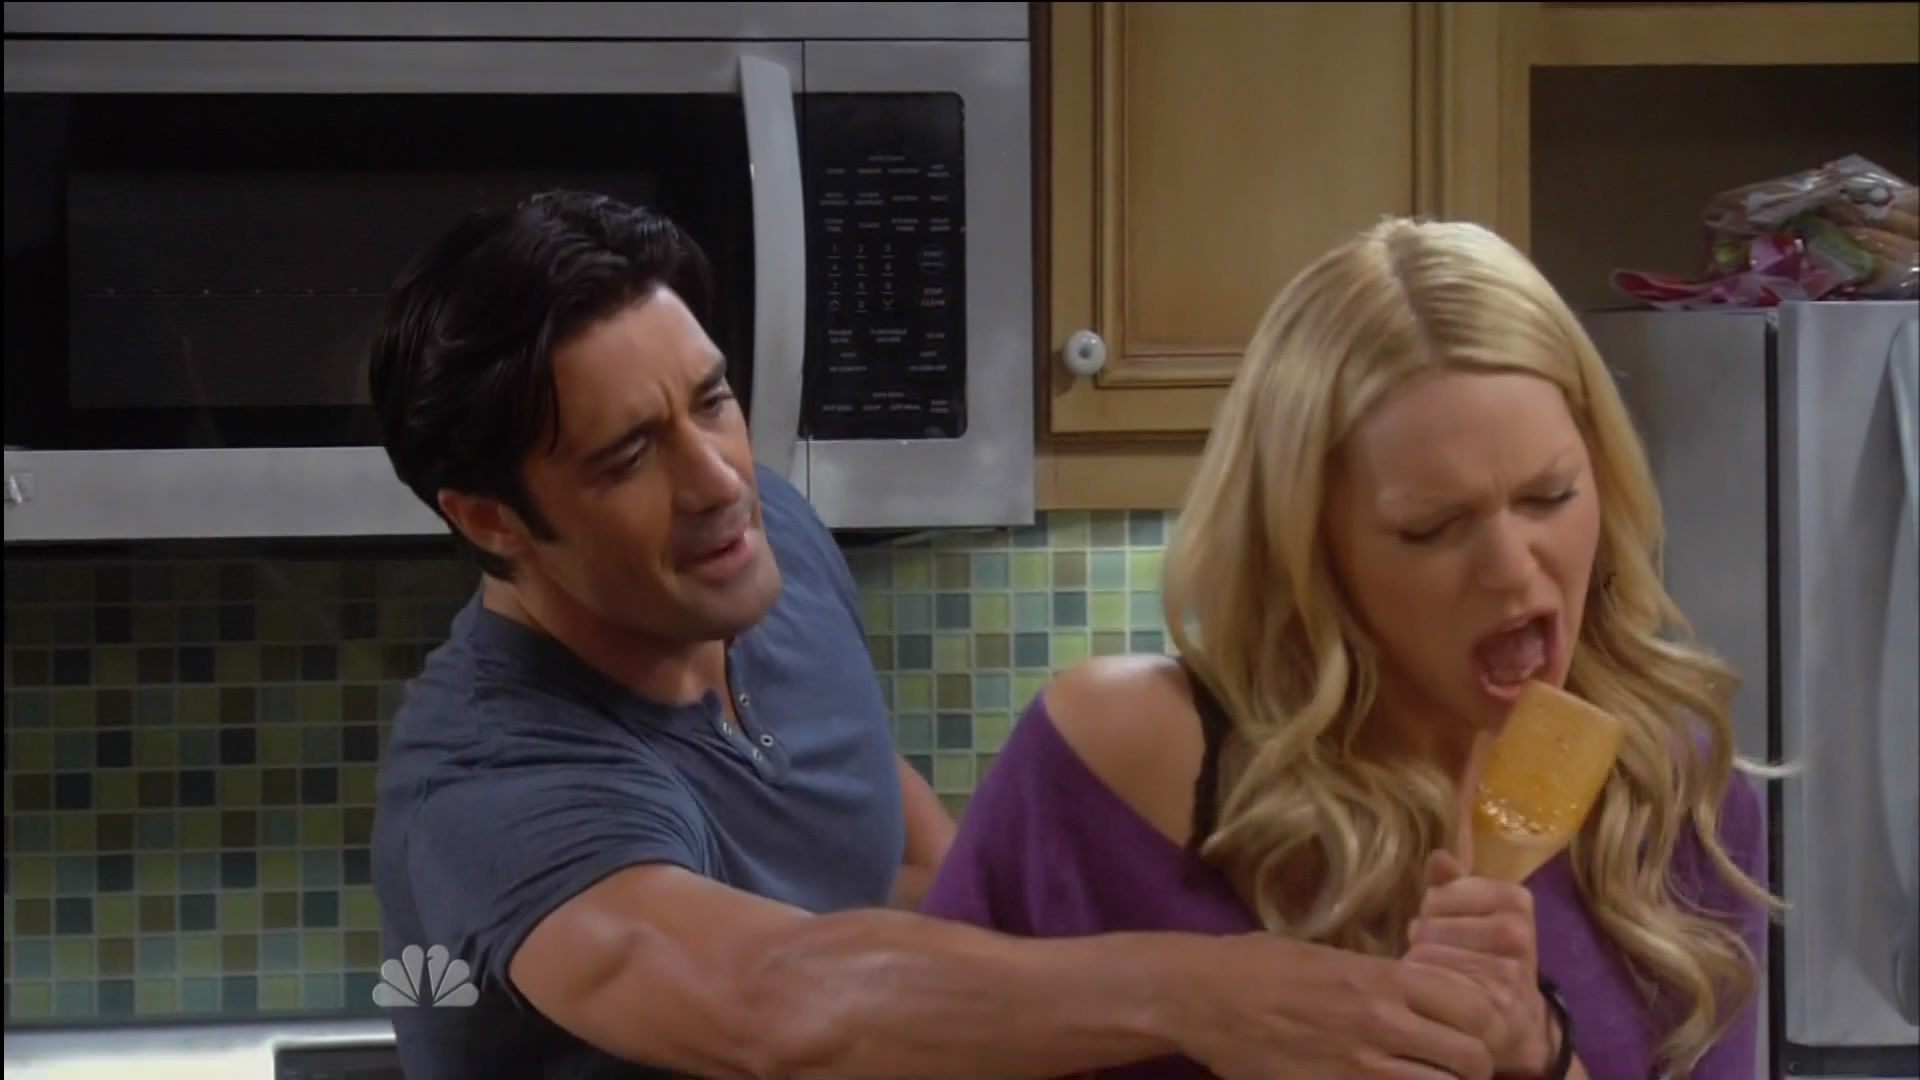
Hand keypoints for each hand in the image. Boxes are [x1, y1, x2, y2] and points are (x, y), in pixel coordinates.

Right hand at [1174, 932, 1498, 1079]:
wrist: (1204, 996)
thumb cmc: (1261, 965)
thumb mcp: (1330, 957)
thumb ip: (1382, 978)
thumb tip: (1423, 992)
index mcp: (1383, 978)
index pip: (1474, 1006)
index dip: (1484, 1024)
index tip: (1475, 1030)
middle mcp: (1383, 1022)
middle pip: (1471, 1058)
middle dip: (1473, 1066)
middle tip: (1458, 1066)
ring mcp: (1360, 1066)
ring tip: (1428, 1078)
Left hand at [1404, 850, 1554, 1075]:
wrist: (1520, 1026)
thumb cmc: (1489, 960)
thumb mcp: (1477, 915)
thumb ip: (1453, 884)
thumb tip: (1438, 856)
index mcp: (1516, 900)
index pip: (1439, 894)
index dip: (1436, 913)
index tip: (1454, 930)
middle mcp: (1515, 934)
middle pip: (1428, 924)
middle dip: (1426, 941)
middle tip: (1445, 959)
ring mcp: (1504, 973)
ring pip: (1424, 954)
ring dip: (1420, 966)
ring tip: (1441, 978)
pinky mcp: (1486, 1009)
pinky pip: (1428, 986)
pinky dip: (1420, 991)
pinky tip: (1435, 999)